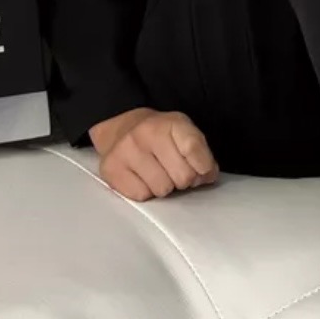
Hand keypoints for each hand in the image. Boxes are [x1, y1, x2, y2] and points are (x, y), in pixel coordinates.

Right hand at [89, 107, 219, 201]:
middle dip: (183, 179)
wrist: (121, 129)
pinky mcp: (112, 170)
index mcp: (170, 122)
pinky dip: (145, 191)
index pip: (193, 148)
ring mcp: (126, 151)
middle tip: (174, 170)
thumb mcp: (184, 132)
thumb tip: (208, 176)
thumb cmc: (158, 135)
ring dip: (164, 186)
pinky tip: (142, 177)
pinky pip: (141, 196)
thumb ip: (200, 152)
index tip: (202, 169)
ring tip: (157, 172)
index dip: (203, 166)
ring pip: (162, 189)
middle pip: (183, 176)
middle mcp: (146, 133)